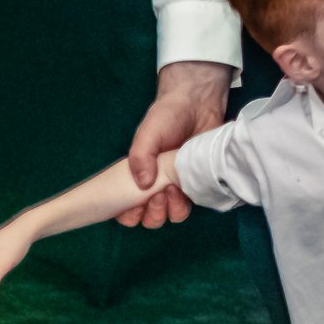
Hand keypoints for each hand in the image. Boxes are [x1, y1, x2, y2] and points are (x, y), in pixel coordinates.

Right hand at [119, 61, 227, 227]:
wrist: (198, 104)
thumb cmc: (167, 117)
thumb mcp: (147, 135)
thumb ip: (140, 157)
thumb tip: (144, 185)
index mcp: (137, 177)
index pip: (125, 209)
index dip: (129, 213)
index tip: (136, 202)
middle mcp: (155, 187)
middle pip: (149, 219)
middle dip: (152, 213)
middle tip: (157, 193)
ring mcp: (177, 187)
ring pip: (170, 216)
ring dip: (169, 210)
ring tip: (171, 189)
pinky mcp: (197, 184)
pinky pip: (191, 205)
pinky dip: (186, 202)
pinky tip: (186, 186)